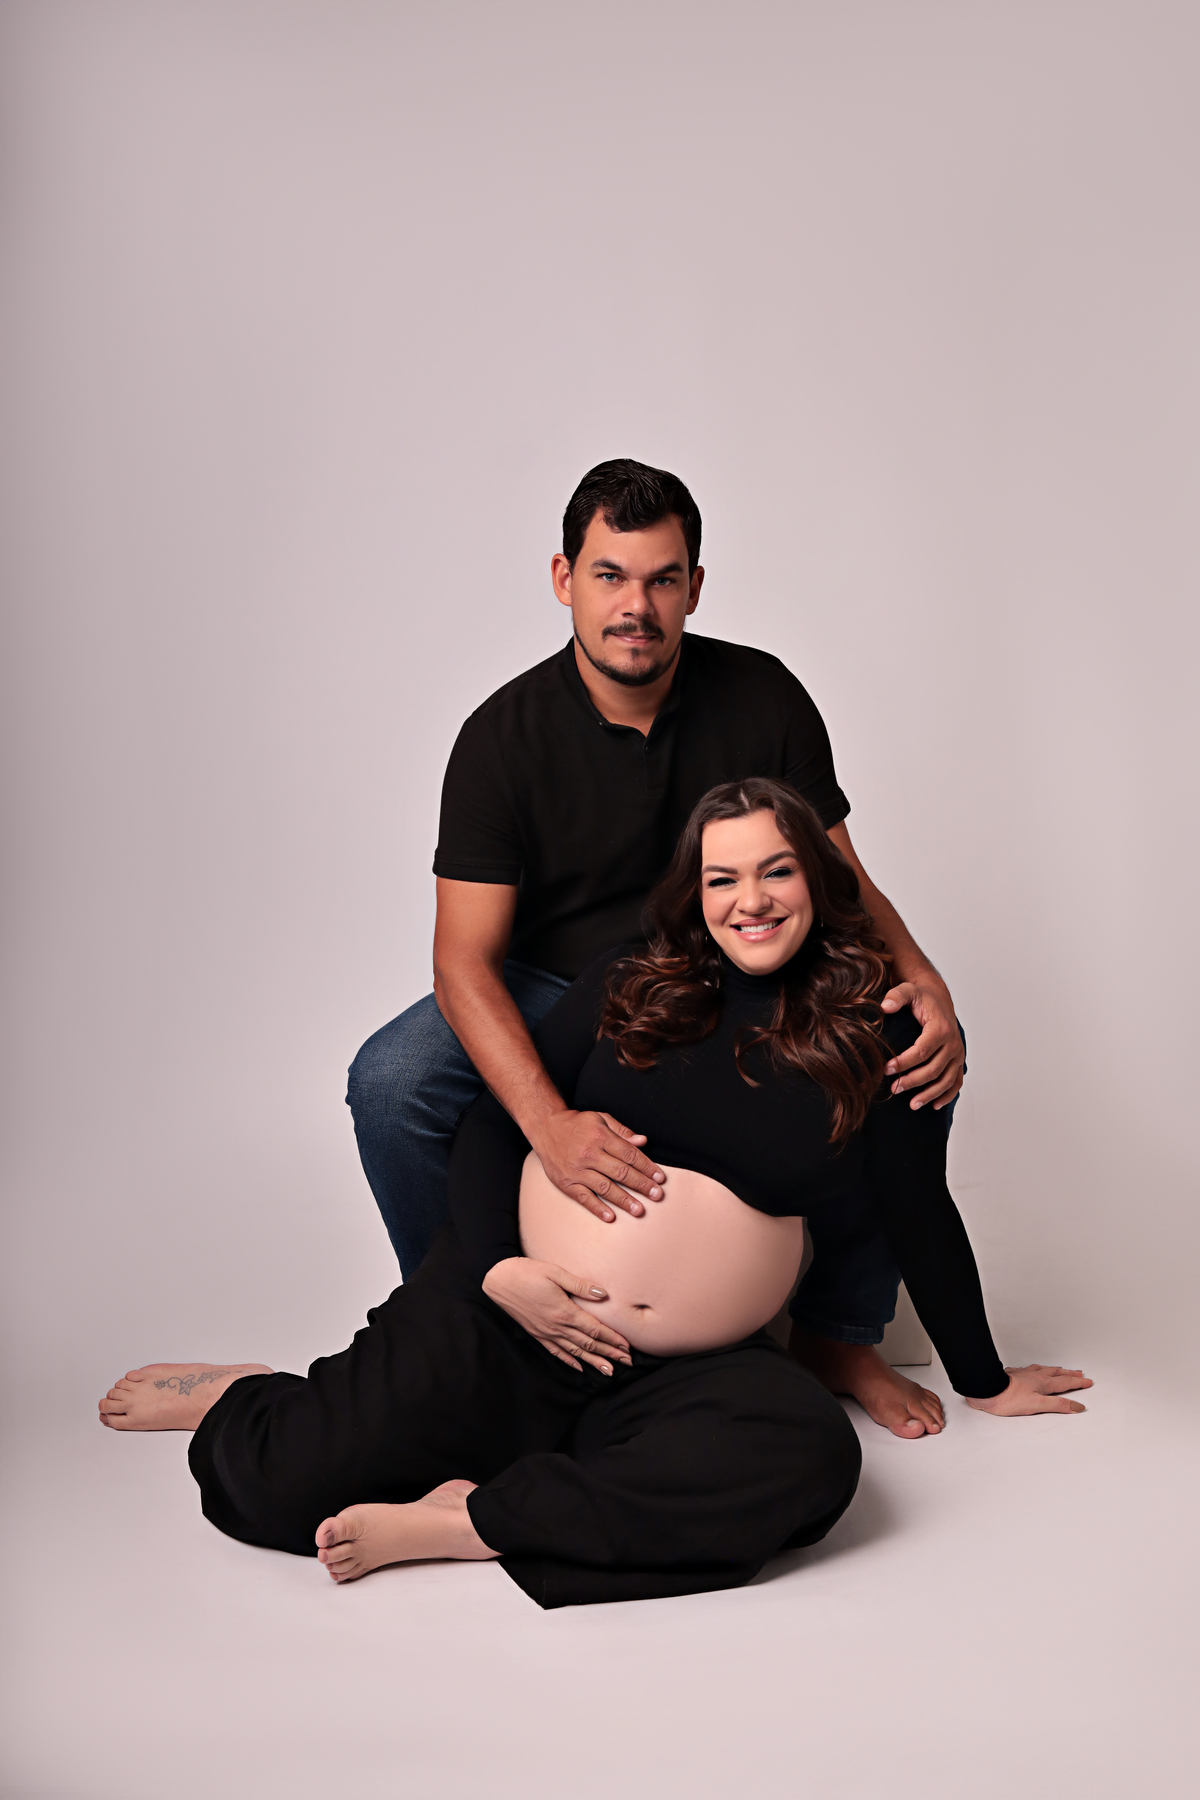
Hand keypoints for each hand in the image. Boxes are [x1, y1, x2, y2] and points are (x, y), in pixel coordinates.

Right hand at [482, 1257, 632, 1373]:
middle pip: (588, 1344)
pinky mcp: (536, 1334)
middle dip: (609, 1353)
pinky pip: (556, 1352)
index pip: (594, 1329)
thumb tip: (603, 1294)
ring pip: (575, 1352)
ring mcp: (545, 1333)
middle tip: (627, 1362)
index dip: (612, 1339)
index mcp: (564, 1311)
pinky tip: (579, 1367)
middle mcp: (556, 1326)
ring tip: (609, 1371)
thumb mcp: (555, 1272)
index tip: (627, 1346)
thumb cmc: (527, 1272)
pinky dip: (569, 1361)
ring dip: (594, 1361)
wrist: (498, 1280)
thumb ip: (580, 1285)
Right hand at [530, 1109, 665, 1221]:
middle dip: (641, 1185)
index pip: (629, 1154)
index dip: (647, 1166)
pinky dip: (597, 1208)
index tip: (659, 1178)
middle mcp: (589, 1153)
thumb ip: (622, 1131)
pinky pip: (584, 1198)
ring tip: (639, 1210)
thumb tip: (643, 1141)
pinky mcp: (566, 1183)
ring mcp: (577, 1170)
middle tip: (657, 1195)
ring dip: (624, 1200)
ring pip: (605, 1187)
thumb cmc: (577, 1124)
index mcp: (600, 1136)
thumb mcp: (600, 1119)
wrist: (546, 1128)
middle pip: (621, 1172)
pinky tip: (611, 1217)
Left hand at [880, 977, 964, 1109]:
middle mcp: (953, 1043)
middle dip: (913, 1081)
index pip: (922, 1051)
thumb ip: (896, 996)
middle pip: (933, 1069)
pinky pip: (956, 1082)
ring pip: (946, 1080)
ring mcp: (958, 1054)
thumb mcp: (908, 990)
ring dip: (930, 1094)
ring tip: (912, 1104)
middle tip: (894, 1088)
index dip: (904, 1062)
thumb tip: (884, 1007)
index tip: (887, 1070)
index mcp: (940, 1029)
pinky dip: (947, 1095)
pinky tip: (934, 1105)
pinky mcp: (959, 1061)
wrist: (939, 999)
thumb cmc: (922, 998)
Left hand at [967, 1364, 1092, 1415]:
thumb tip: (1078, 1406)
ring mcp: (1023, 1374)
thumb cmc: (1009, 1399)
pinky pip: (1029, 1369)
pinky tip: (1032, 1369)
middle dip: (1069, 1375)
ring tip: (1060, 1369)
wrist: (987, 1389)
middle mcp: (1035, 1376)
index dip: (1078, 1383)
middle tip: (1079, 1373)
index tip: (1088, 1381)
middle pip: (1056, 1374)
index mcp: (1043, 1384)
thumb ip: (1058, 1405)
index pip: (1065, 1383)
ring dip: (1054, 1370)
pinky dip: (1037, 1369)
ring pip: (1043, 1369)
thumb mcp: (1038, 1405)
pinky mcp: (1013, 1375)